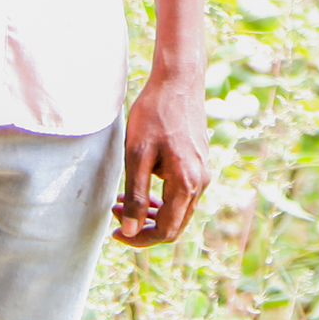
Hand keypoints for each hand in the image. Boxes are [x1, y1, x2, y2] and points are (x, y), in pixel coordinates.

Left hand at [113, 63, 210, 247]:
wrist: (178, 81)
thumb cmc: (155, 115)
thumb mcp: (137, 155)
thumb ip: (135, 195)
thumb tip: (131, 230)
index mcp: (187, 183)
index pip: (165, 230)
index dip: (139, 238)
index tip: (116, 232)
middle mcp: (200, 183)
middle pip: (174, 225)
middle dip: (143, 226)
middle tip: (116, 213)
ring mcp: (202, 173)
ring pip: (178, 210)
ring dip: (150, 212)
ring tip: (122, 201)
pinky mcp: (199, 164)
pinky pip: (181, 194)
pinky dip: (160, 198)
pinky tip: (140, 187)